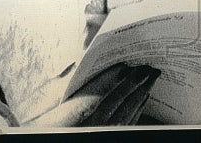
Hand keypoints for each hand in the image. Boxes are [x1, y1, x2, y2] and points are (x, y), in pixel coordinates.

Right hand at [24, 63, 160, 126]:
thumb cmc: (53, 127)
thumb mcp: (50, 107)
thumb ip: (64, 86)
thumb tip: (76, 65)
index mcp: (82, 117)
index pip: (104, 93)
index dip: (118, 78)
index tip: (127, 65)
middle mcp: (98, 126)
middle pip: (122, 101)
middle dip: (137, 83)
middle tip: (149, 68)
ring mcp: (108, 132)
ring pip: (130, 112)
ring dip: (141, 94)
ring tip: (149, 80)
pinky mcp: (114, 136)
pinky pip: (130, 123)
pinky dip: (138, 109)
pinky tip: (142, 101)